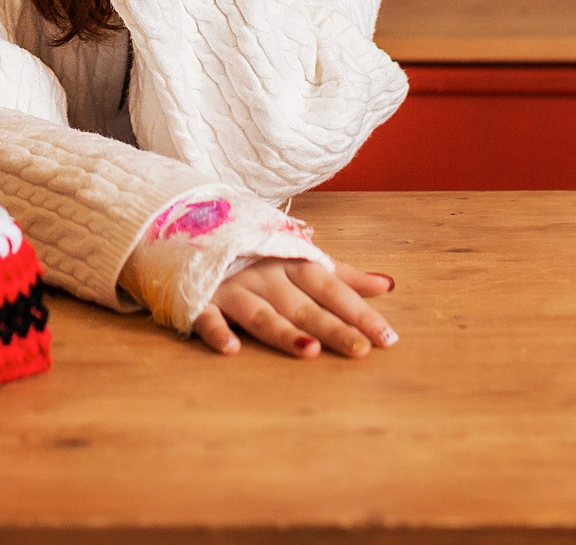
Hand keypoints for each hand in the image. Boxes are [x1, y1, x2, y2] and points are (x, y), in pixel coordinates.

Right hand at [192, 256, 396, 357]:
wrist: (187, 225)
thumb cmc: (255, 250)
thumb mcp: (300, 257)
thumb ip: (342, 275)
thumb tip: (388, 285)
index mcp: (292, 262)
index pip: (332, 288)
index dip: (358, 311)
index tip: (387, 337)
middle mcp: (265, 274)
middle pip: (303, 305)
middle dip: (332, 327)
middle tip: (362, 350)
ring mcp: (232, 286)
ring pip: (261, 313)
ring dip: (284, 331)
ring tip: (310, 351)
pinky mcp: (199, 298)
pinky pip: (207, 316)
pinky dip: (217, 331)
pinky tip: (232, 349)